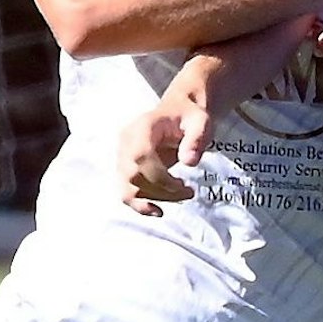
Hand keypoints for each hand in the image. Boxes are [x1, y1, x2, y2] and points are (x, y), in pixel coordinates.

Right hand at [117, 94, 210, 216]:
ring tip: (180, 195)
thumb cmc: (189, 117)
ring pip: (128, 188)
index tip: (183, 185)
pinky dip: (141, 204)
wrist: (178, 112)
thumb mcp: (200, 122)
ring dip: (154, 199)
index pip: (140, 157)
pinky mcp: (125, 168)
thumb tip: (189, 162)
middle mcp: (126, 142)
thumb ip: (196, 139)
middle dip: (161, 191)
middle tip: (187, 192)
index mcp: (143, 127)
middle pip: (133, 176)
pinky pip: (126, 192)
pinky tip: (158, 209)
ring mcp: (122, 156)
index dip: (159, 177)